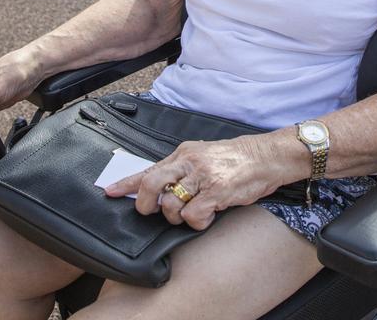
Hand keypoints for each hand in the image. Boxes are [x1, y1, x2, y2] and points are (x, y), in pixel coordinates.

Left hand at [105, 137, 283, 229]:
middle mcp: (189, 162)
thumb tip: (158, 185)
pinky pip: (193, 216)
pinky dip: (197, 223)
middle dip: (147, 205)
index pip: (148, 169)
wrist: (266, 156)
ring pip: (171, 205)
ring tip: (193, 212)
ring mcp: (203, 177)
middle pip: (152, 185)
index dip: (126, 184)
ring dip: (178, 217)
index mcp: (183, 153)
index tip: (109, 192)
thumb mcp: (203, 156)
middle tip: (154, 212)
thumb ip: (181, 169)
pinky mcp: (217, 192)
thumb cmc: (235, 159)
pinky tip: (208, 217)